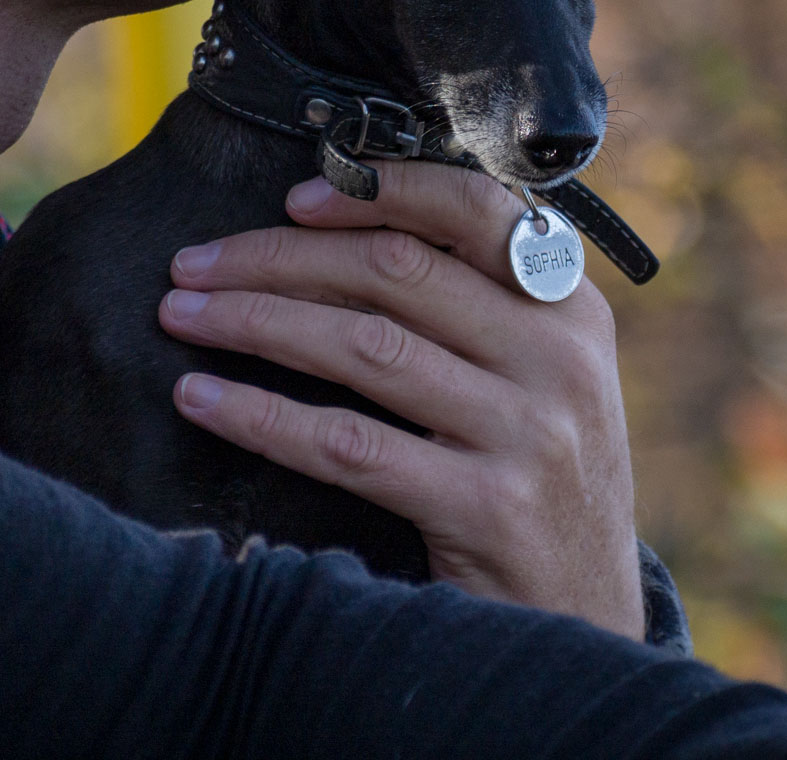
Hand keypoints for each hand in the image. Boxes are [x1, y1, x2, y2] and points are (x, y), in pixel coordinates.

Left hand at [157, 163, 644, 640]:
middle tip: (198, 265)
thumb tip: (352, 238)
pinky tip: (205, 400)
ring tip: (185, 316)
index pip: (475, 211)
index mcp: (570, 307)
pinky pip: (349, 446)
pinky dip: (264, 416)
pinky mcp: (487, 506)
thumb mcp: (549, 375)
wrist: (585, 610)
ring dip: (257, 323)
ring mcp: (528, 430)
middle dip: (282, 258)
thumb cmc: (546, 475)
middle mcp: (557, 357)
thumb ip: (485, 307)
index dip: (378, 194)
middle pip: (398, 273)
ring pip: (366, 348)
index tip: (295, 200)